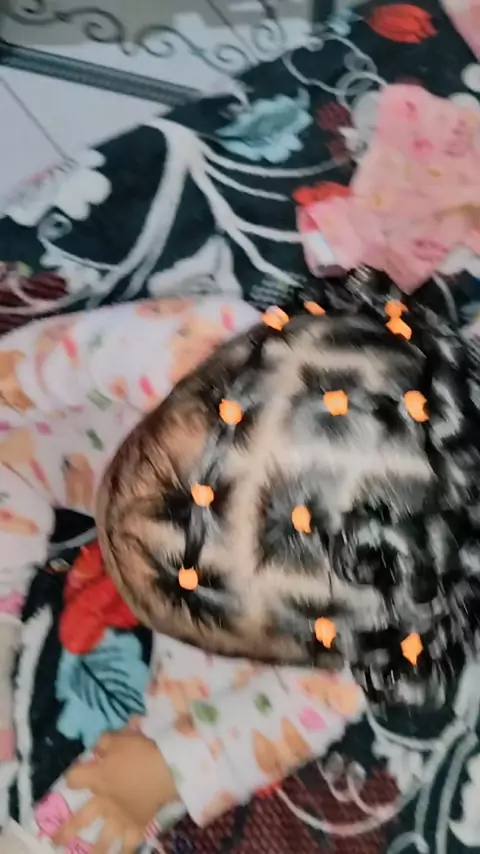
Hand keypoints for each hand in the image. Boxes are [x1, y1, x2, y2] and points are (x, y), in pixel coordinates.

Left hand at [53, 730, 177, 852]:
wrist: (164, 769)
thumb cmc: (140, 751)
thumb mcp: (119, 738)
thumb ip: (105, 743)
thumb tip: (98, 748)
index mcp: (97, 778)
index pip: (74, 779)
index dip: (73, 778)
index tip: (74, 778)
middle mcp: (104, 802)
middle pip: (81, 819)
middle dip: (67, 831)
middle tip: (55, 841)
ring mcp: (119, 818)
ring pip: (103, 840)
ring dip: (94, 851)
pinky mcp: (137, 826)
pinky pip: (130, 844)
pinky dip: (126, 852)